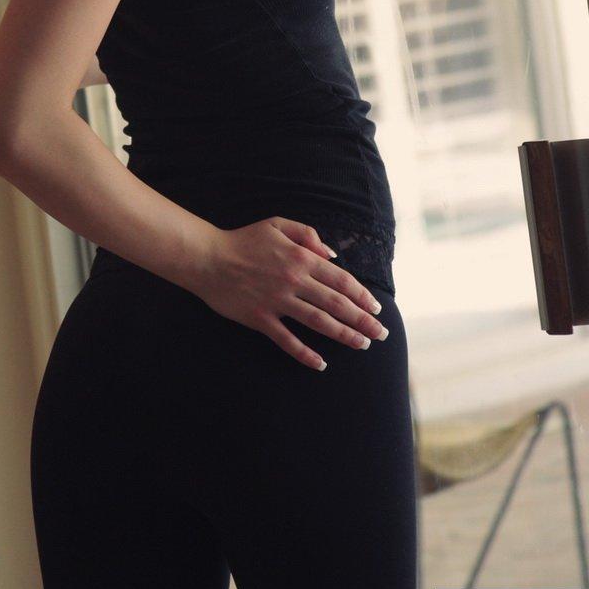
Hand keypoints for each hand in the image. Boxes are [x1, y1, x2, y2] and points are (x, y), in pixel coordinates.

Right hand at [194, 216, 387, 370]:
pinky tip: (320, 363)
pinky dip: (305, 354)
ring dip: (344, 335)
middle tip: (380, 334)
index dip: (362, 296)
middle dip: (362, 320)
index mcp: (301, 257)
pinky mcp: (261, 319)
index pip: (341, 280)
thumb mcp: (277, 224)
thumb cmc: (243, 239)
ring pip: (319, 322)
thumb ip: (307, 234)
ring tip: (362, 345)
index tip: (376, 308)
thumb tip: (332, 254)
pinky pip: (288, 340)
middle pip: (337, 304)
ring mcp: (278, 302)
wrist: (207, 258)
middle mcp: (294, 281)